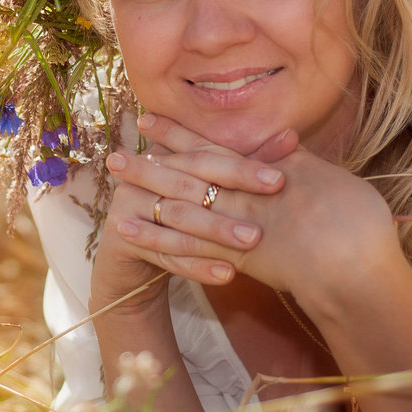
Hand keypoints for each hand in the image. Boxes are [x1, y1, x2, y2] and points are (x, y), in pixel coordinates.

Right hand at [90, 117, 295, 306]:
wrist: (131, 262)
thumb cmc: (180, 219)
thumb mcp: (208, 192)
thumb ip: (244, 166)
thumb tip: (291, 137)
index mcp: (165, 155)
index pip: (205, 156)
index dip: (242, 166)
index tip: (279, 178)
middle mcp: (143, 175)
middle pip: (190, 184)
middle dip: (231, 198)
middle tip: (271, 205)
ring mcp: (127, 205)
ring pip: (178, 218)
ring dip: (216, 231)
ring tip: (252, 242)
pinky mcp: (120, 239)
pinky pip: (164, 254)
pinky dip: (197, 265)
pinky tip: (228, 274)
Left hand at [113, 115, 399, 299]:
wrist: (359, 268)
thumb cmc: (357, 223)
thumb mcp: (324, 178)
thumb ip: (295, 161)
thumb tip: (281, 142)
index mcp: (264, 169)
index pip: (211, 146)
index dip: (177, 133)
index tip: (149, 121)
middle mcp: (244, 193)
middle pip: (186, 173)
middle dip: (149, 164)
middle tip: (112, 155)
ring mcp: (237, 225)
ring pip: (179, 205)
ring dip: (144, 194)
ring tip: (113, 187)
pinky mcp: (234, 258)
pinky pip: (184, 246)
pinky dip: (155, 236)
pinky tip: (128, 230)